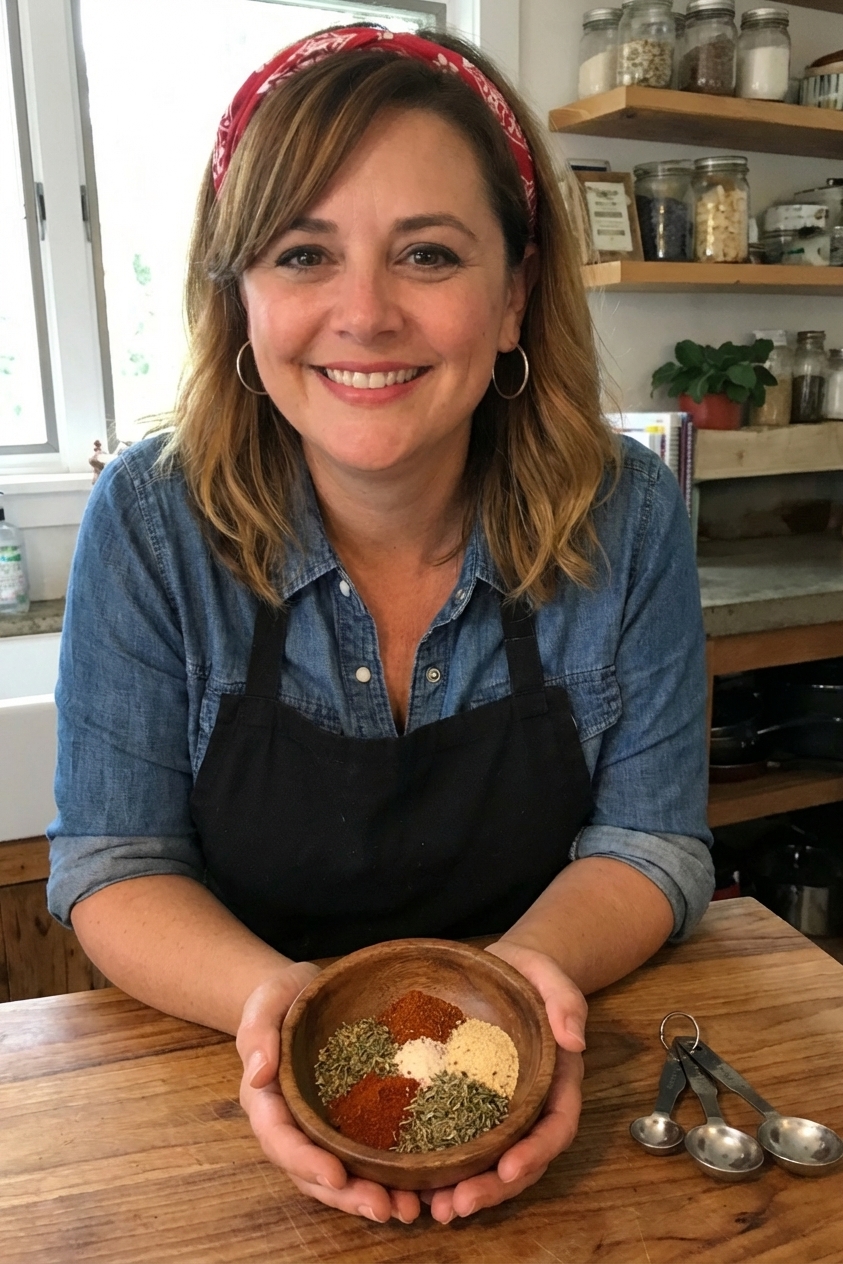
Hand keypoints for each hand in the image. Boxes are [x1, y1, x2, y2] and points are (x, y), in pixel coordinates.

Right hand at [236, 964, 422, 1223]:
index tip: (336, 1175)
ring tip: (409, 1209)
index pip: (281, 1139)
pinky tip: (423, 1186)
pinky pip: (366, 1157)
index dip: (306, 1162)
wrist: (307, 995)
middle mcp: (294, 1126)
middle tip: (385, 1208)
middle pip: (313, 1172)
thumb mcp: (267, 1002)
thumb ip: (258, 1033)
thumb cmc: (283, 998)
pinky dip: (390, 1176)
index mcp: (268, 1102)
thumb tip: (258, 1074)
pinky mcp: (352, 1124)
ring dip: (371, 1196)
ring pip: (341, 1175)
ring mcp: (323, 1130)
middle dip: (346, 1195)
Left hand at [419, 940, 586, 1223]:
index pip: (556, 1126)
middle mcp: (532, 1104)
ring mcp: (501, 1109)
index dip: (535, 1153)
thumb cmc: (531, 973)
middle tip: (458, 1205)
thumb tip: (576, 1040)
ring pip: (492, 1162)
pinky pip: (462, 1143)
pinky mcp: (469, 1105)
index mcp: (558, 1081)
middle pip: (522, 1159)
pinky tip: (416, 1184)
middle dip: (494, 1188)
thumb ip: (567, 1001)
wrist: (505, 969)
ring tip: (435, 1209)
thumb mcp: (550, 975)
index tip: (509, 1169)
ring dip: (468, 1190)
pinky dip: (446, 1168)